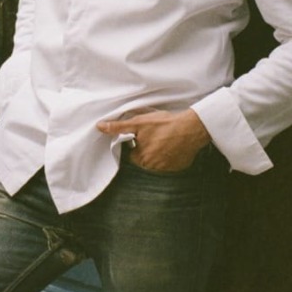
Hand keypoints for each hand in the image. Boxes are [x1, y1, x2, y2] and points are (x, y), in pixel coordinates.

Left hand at [96, 108, 210, 171]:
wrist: (191, 127)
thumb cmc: (164, 124)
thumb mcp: (138, 122)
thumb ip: (118, 127)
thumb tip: (100, 127)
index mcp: (141, 159)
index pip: (132, 154)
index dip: (136, 143)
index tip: (143, 135)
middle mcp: (153, 168)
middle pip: (144, 158)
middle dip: (147, 148)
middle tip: (155, 134)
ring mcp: (168, 169)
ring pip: (157, 161)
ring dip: (159, 152)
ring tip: (165, 138)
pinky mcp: (179, 167)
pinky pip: (171, 163)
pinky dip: (171, 155)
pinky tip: (174, 143)